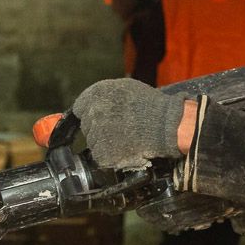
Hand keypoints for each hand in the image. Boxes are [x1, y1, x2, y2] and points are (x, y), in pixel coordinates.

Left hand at [72, 79, 186, 168]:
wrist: (164, 125)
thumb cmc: (150, 105)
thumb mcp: (125, 88)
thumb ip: (105, 96)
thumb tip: (94, 104)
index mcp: (95, 95)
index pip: (80, 109)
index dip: (90, 115)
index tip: (99, 120)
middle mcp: (92, 112)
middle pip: (87, 127)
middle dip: (99, 129)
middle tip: (119, 129)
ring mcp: (96, 133)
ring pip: (93, 143)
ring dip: (105, 143)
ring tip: (125, 138)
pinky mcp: (102, 152)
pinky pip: (100, 156)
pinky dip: (111, 156)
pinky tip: (124, 149)